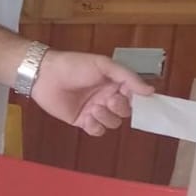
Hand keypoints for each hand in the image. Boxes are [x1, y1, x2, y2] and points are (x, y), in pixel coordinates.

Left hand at [30, 50, 153, 136]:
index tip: (134, 98)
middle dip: (120, 108)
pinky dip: (95, 127)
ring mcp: (94, 109)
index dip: (136, 99)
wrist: (45, 75)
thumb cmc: (74, 65)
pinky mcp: (81, 120)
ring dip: (107, 117)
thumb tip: (150, 90)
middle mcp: (105, 96)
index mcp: (113, 83)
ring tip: (94, 108)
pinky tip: (88, 118)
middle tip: (109, 100)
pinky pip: (97, 131)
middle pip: (125, 111)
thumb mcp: (103, 65)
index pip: (133, 95)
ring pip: (112, 123)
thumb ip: (127, 77)